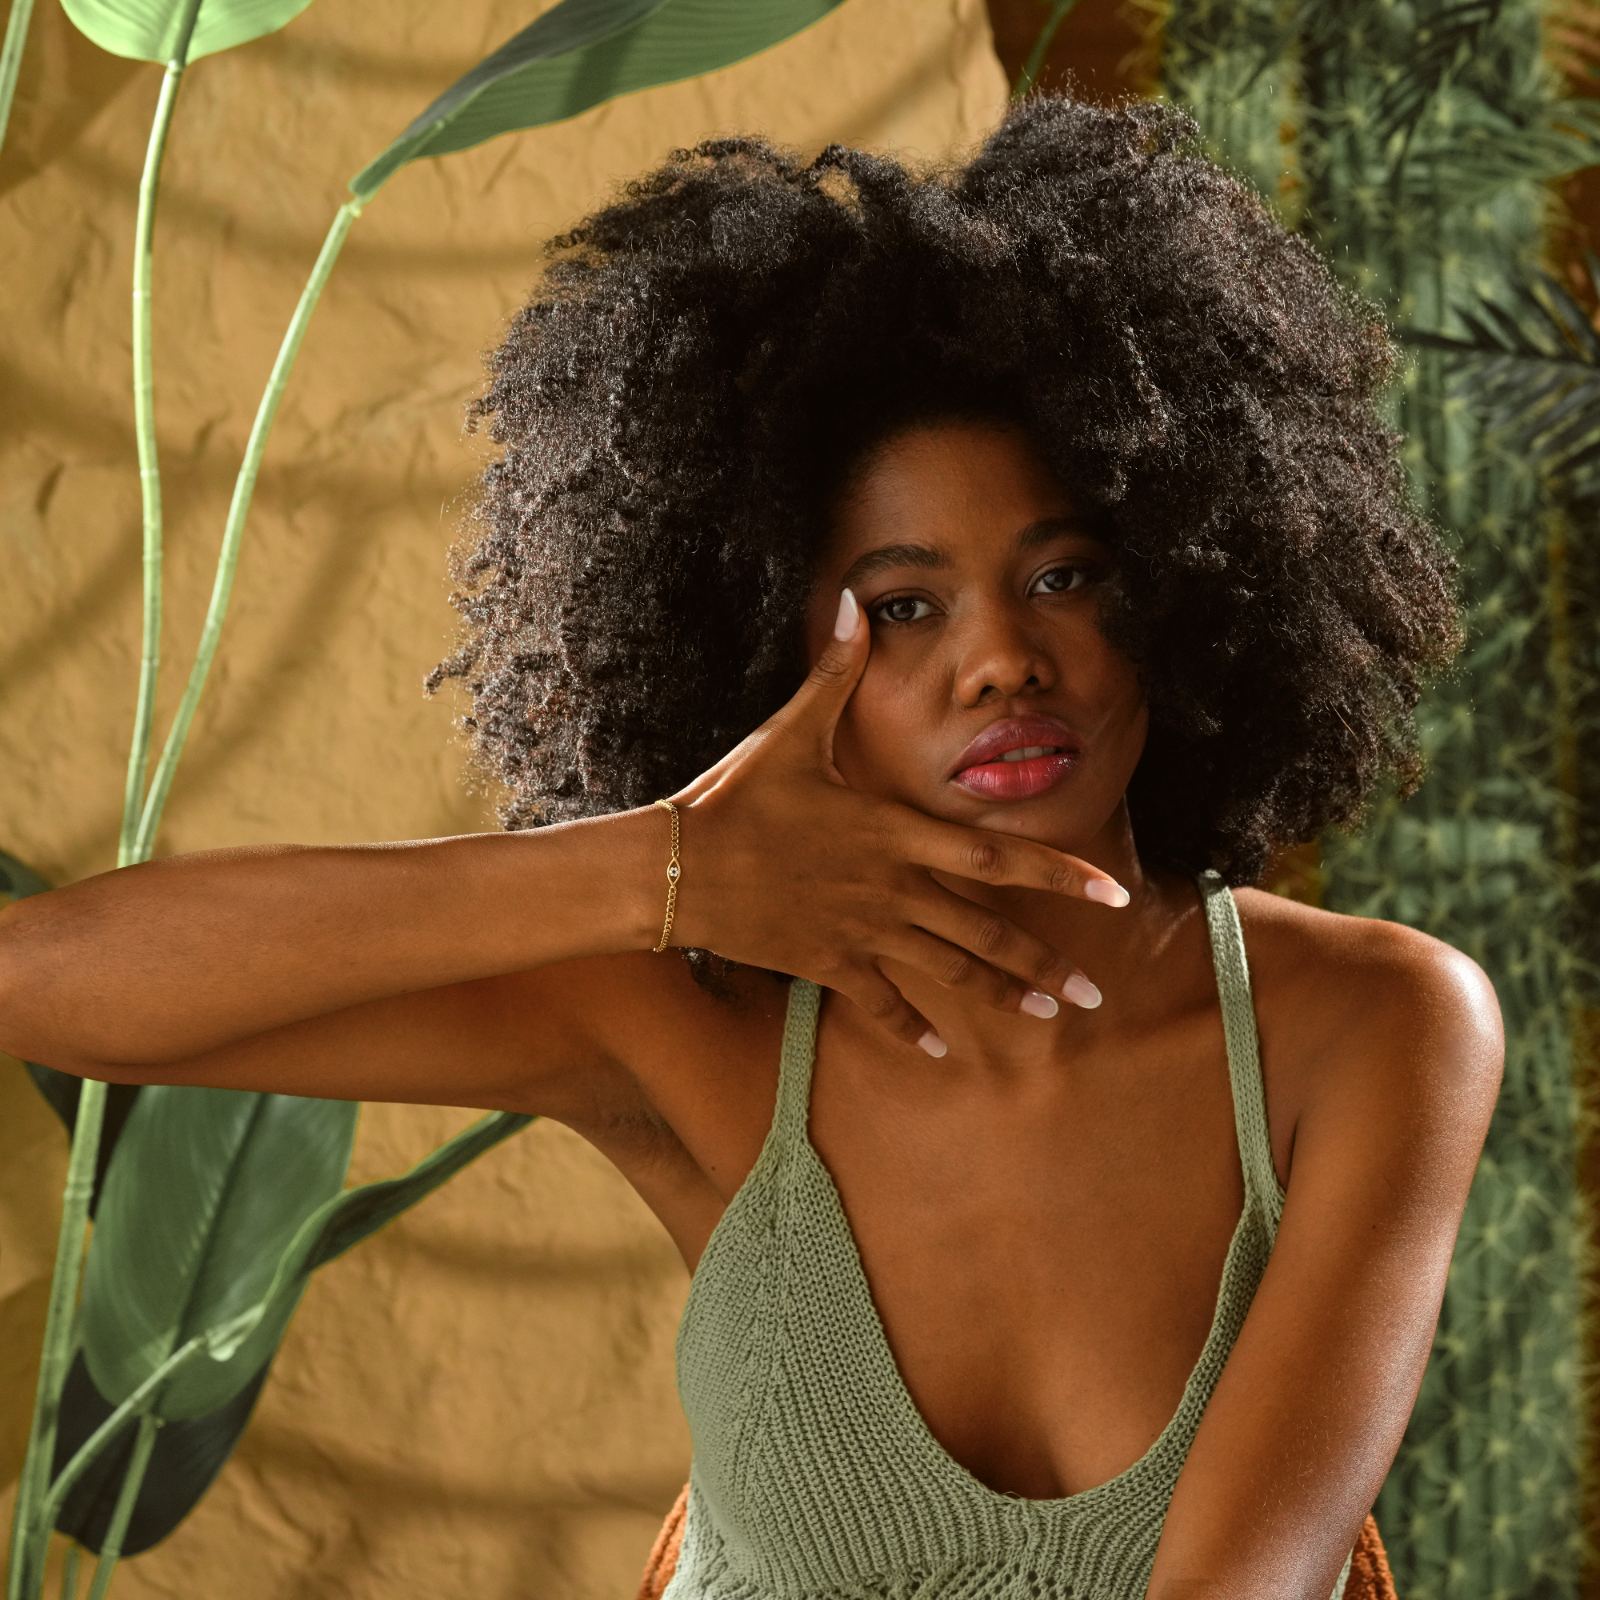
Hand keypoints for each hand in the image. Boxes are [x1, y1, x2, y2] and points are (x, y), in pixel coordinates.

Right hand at [659, 587, 1128, 1054]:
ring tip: (1048, 1015)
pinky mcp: (827, 962)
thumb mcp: (790, 732)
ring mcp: (862, 931)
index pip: (997, 854)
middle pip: (985, 931)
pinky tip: (942, 1052)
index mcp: (895, 831)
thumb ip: (833, 675)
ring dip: (1000, 995)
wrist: (674, 869)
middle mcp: (892, 887)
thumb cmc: (734, 797)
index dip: (1061, 873)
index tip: (1114, 892)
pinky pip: (881, 1004)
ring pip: (947, 972)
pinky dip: (912, 1028)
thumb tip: (854, 603)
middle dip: (1045, 963)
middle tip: (1096, 994)